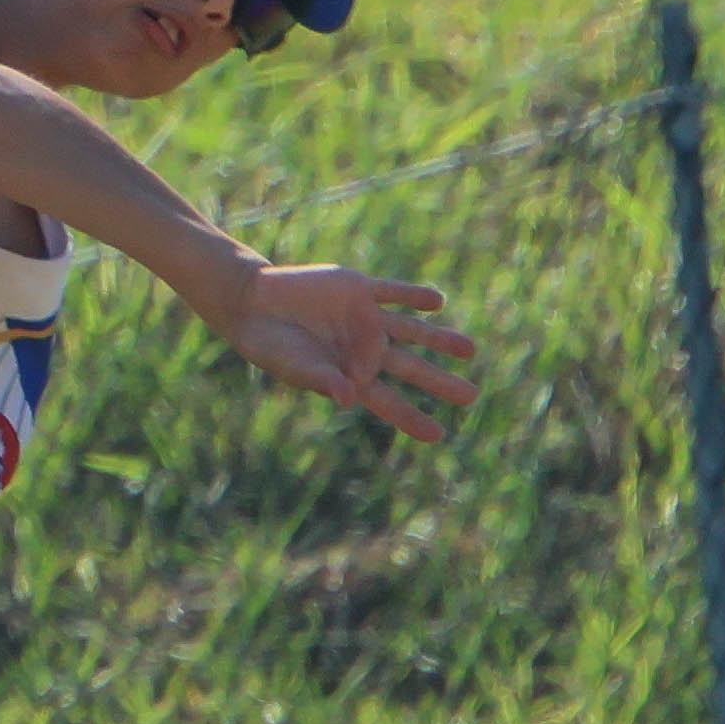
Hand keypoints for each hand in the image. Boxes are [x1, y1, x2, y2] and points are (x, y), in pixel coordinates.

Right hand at [218, 258, 478, 445]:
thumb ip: (324, 381)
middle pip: (410, 368)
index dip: (412, 418)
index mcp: (352, 376)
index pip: (389, 402)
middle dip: (439, 381)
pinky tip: (437, 302)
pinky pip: (393, 292)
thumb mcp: (296, 366)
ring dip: (439, 338)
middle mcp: (365, 349)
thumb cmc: (272, 345)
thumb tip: (350, 400)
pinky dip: (413, 296)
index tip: (439, 435)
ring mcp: (365, 318)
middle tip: (471, 396)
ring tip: (470, 350)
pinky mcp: (359, 288)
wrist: (253, 302)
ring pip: (411, 330)